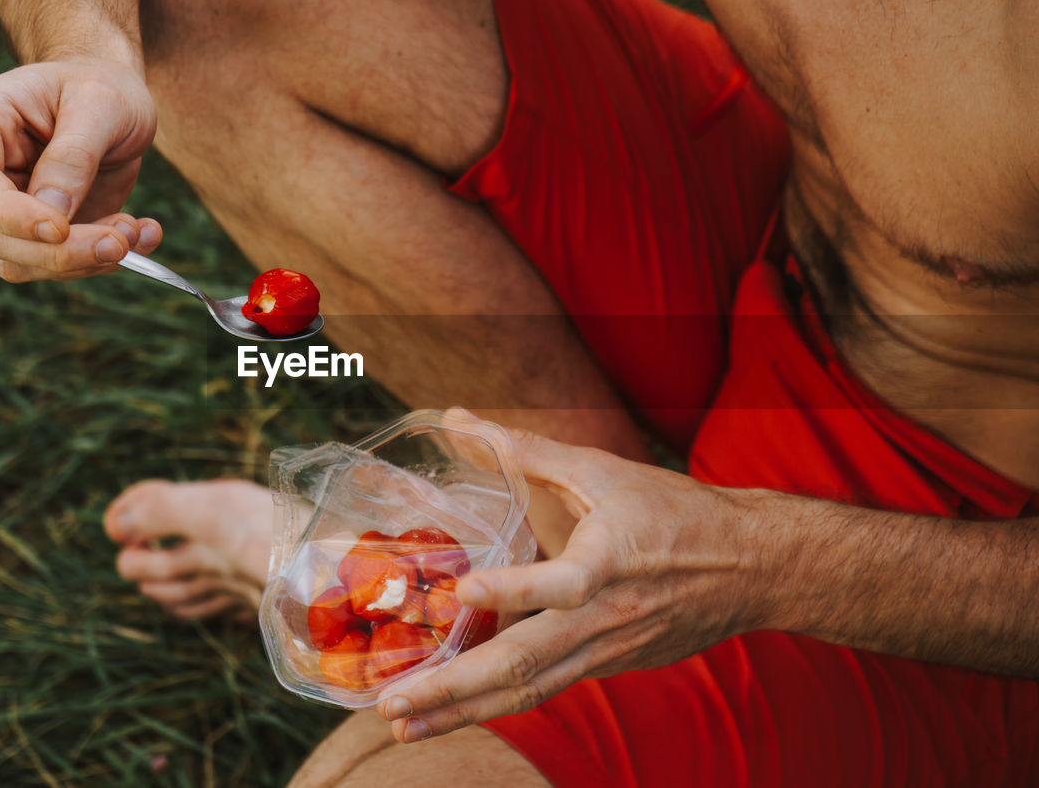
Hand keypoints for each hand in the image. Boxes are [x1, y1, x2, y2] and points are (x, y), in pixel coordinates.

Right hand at [0, 60, 160, 281]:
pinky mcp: (33, 234)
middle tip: (122, 241)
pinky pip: (53, 265)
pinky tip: (142, 237)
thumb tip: (54, 215)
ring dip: (84, 260)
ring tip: (138, 233)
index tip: (61, 229)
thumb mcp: (100, 103)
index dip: (10, 215)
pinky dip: (98, 262)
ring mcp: (1, 207)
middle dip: (61, 251)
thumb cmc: (101, 87)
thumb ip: (74, 155)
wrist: (113, 101)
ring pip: (21, 262)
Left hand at [376, 419, 761, 741]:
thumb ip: (529, 450)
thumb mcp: (605, 471)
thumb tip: (459, 418)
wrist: (753, 569)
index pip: (562, 583)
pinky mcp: (609, 667)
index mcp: (610, 561)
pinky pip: (545, 689)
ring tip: (402, 726)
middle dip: (453, 689)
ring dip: (463, 712)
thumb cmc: (676, 513)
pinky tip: (451, 712)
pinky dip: (496, 704)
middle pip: (525, 664)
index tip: (465, 590)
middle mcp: (605, 618)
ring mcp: (607, 652)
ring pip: (529, 691)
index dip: (514, 590)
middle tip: (391, 706)